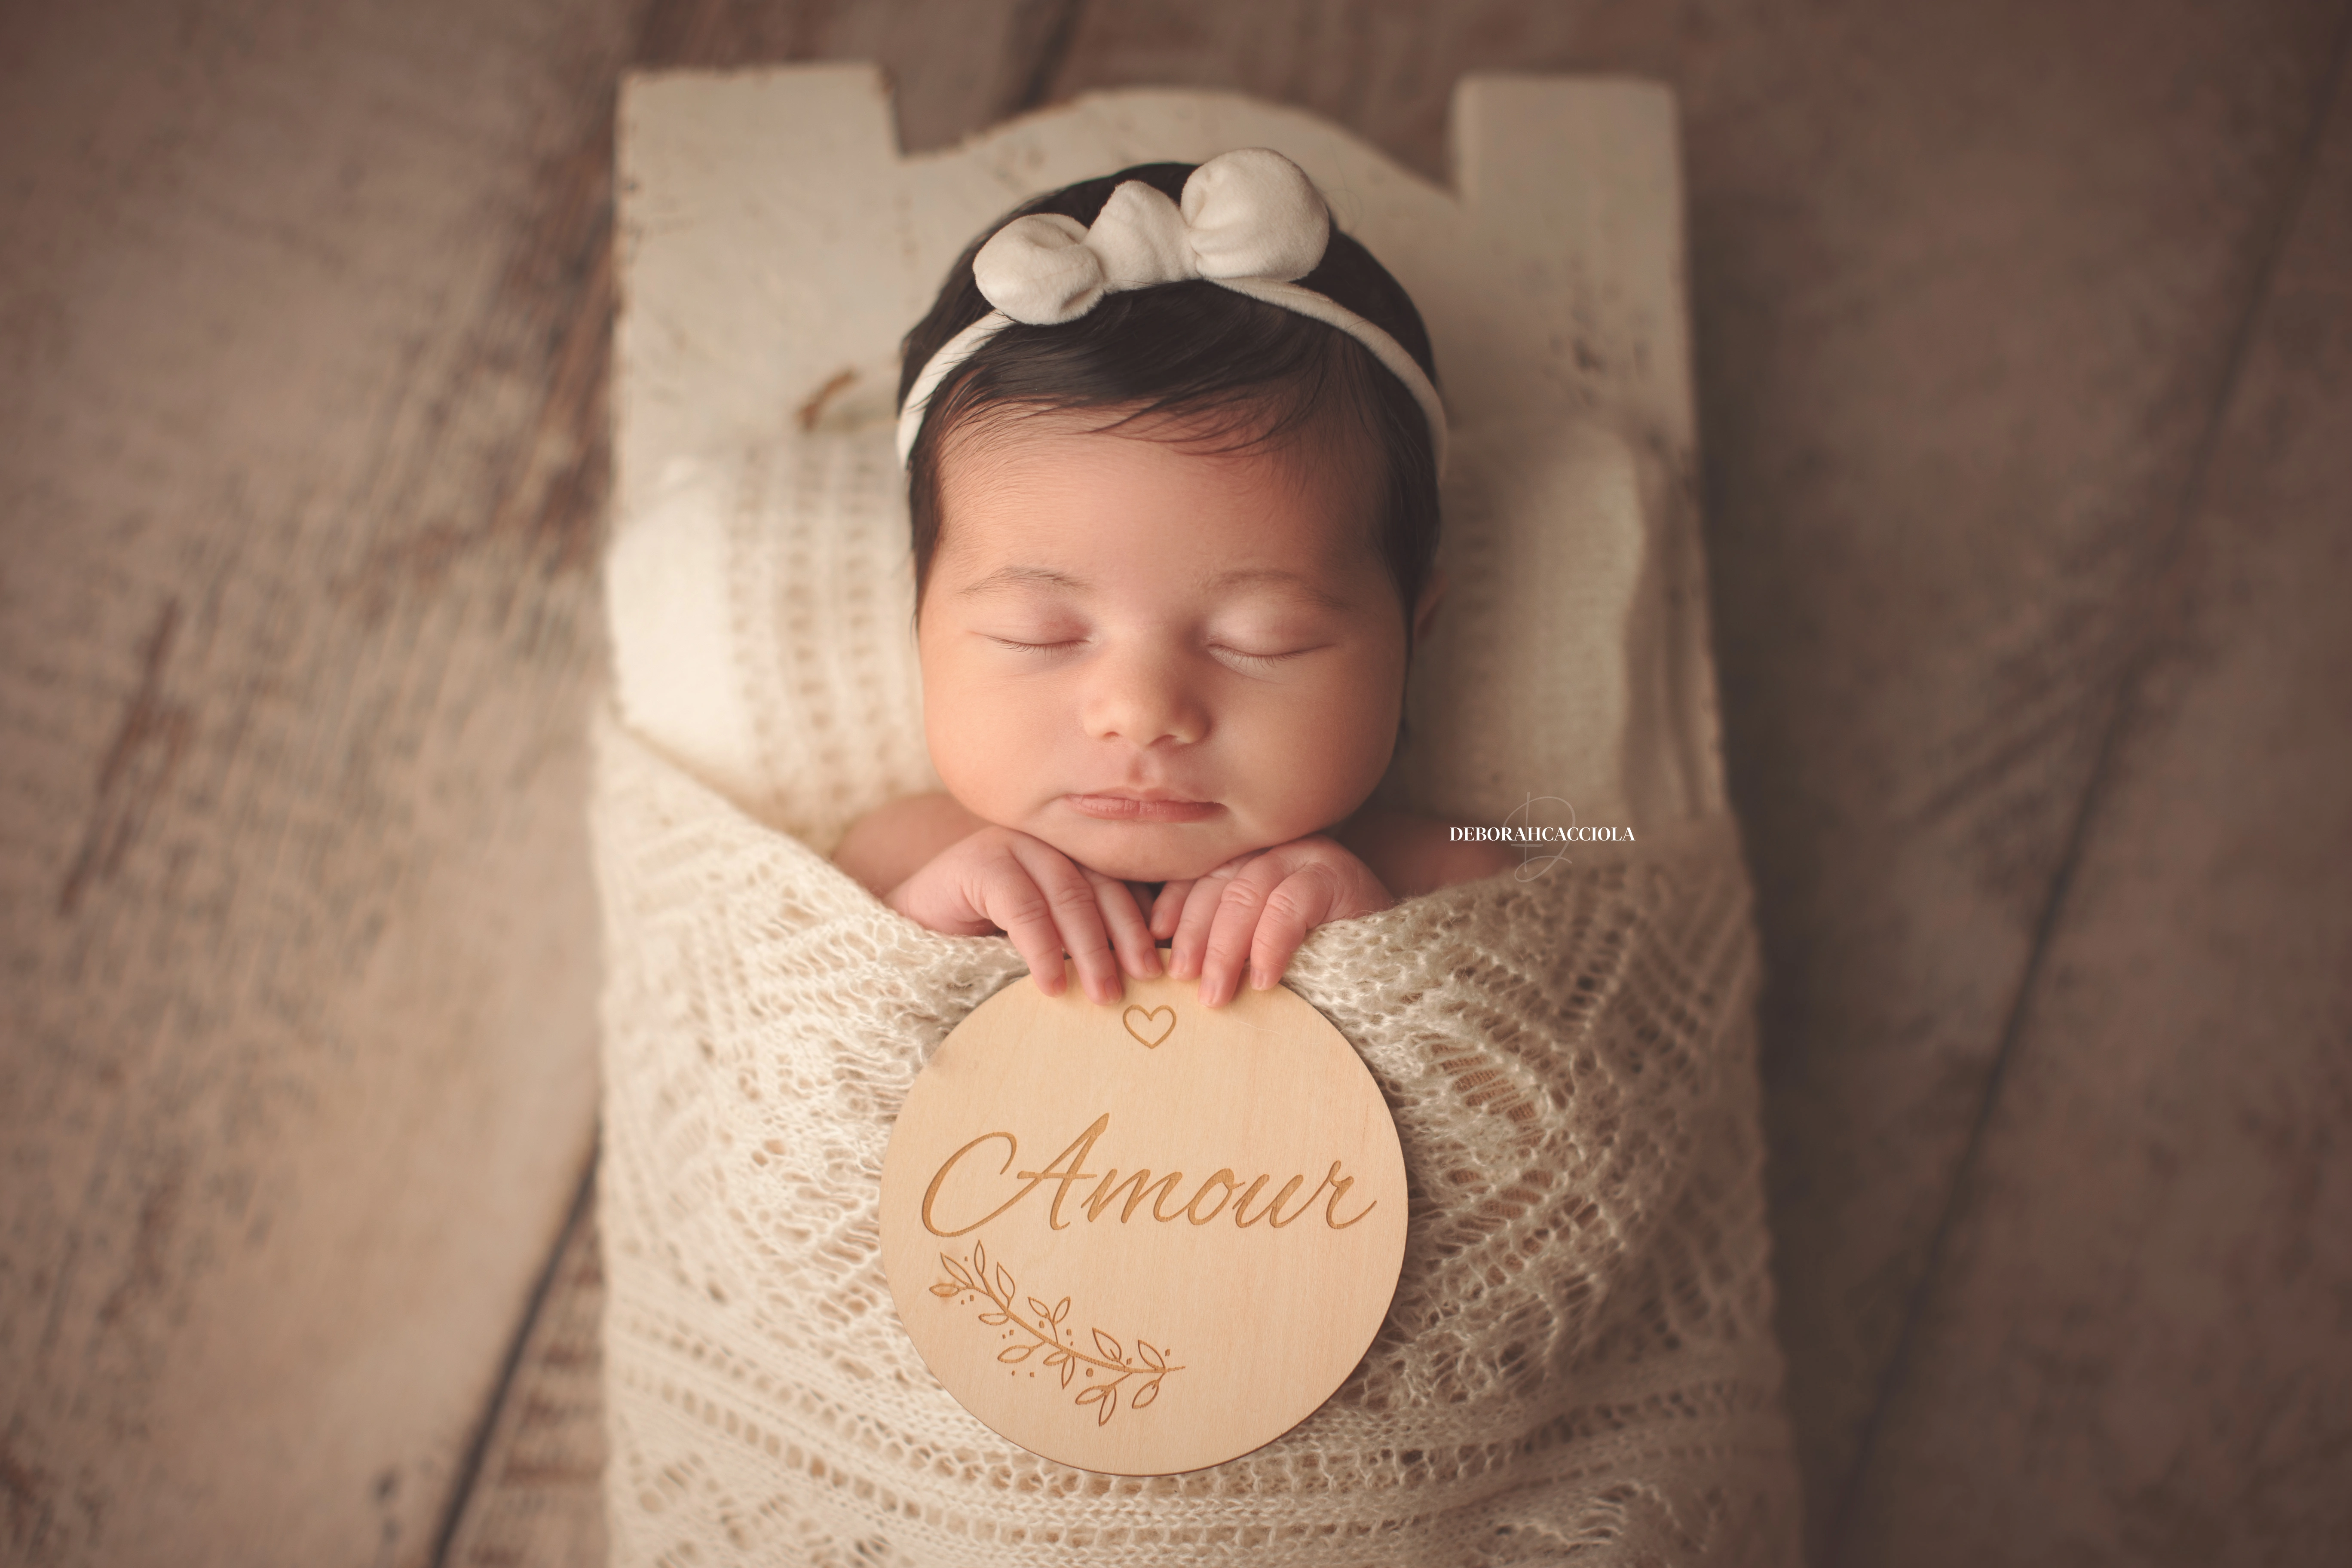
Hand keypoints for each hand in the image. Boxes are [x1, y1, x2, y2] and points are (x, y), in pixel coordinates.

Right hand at [886, 826, 1162, 1003]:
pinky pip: (1022, 906)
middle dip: (1128, 936)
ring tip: (1104, 994)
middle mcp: (1049, 843)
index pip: (1125, 881)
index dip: (1149, 920)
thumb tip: (1150, 976)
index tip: (1169, 964)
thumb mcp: (1050, 945)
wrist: (911, 938)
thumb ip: (1088, 942)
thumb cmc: (987, 948)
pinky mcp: (979, 862)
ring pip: (1069, 894)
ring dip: (1091, 948)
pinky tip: (1052, 984)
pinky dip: (1041, 948)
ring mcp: (1014, 845)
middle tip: (1146, 980)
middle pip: (1104, 885)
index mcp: (1074, 857)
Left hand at [1147, 834, 1393, 1006]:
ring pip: (1248, 890)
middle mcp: (1278, 848)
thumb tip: (1168, 962)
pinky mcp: (1338, 876)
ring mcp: (1309, 856)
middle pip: (1219, 881)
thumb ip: (1225, 941)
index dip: (1176, 903)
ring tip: (1214, 994)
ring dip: (1225, 948)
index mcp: (1255, 860)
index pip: (1202, 872)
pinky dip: (1270, 945)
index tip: (1156, 938)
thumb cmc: (1323, 966)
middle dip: (1195, 932)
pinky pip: (1290, 905)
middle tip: (1182, 979)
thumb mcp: (1262, 950)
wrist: (1396, 970)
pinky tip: (1264, 981)